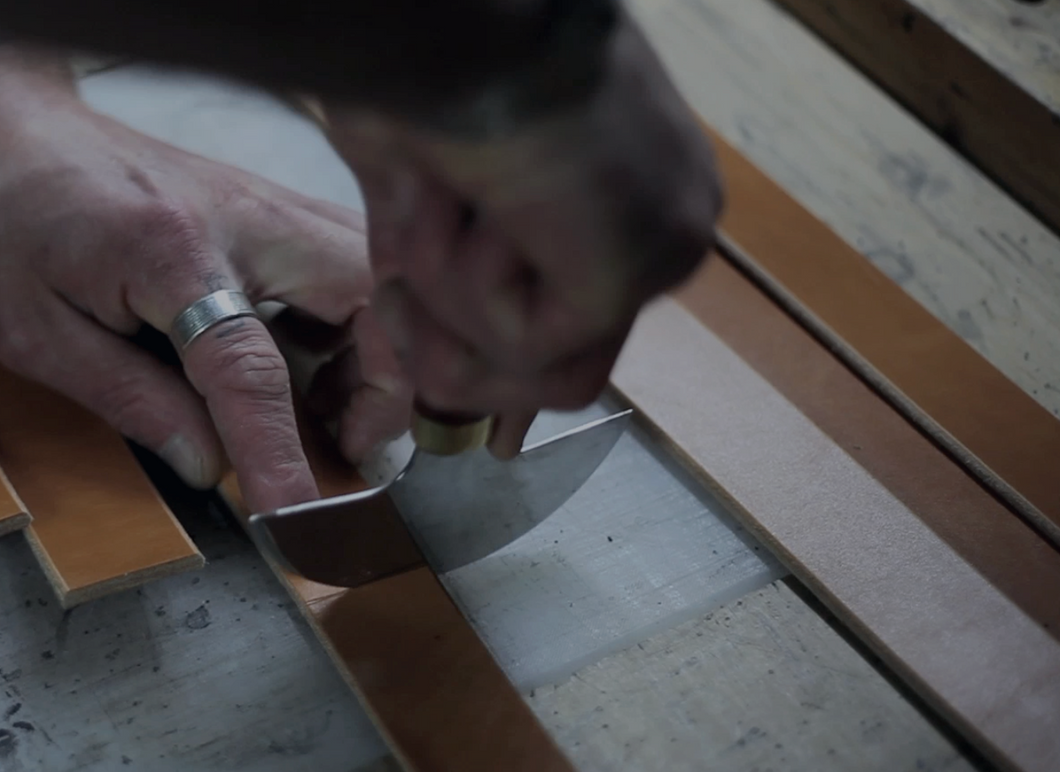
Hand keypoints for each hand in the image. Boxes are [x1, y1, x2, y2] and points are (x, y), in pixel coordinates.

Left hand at [0, 48, 409, 511]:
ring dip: (377, 355)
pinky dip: (355, 325)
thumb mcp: (34, 332)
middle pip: (368, 298)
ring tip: (334, 416)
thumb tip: (207, 466)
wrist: (1, 122)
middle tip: (347, 449)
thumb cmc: (2, 219)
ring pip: (375, 279)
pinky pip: (348, 267)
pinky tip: (311, 365)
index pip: (249, 368)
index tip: (296, 518)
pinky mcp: (267, 206)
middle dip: (384, 386)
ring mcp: (263, 203)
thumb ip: (128, 399)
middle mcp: (241, 217)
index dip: (278, 453)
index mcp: (169, 252)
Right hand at [322, 13, 721, 457]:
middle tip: (392, 311)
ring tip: (429, 224)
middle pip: (573, 365)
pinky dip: (464, 294)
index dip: (522, 376)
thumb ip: (432, 266)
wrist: (447, 22)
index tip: (497, 441)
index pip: (589, 318)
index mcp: (635, 185)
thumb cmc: (428, 66)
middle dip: (464, 363)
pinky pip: (527, 348)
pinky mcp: (632, 271)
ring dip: (453, 315)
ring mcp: (661, 248)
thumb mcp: (423, 183)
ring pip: (545, 371)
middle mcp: (667, 221)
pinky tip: (467, 210)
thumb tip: (412, 338)